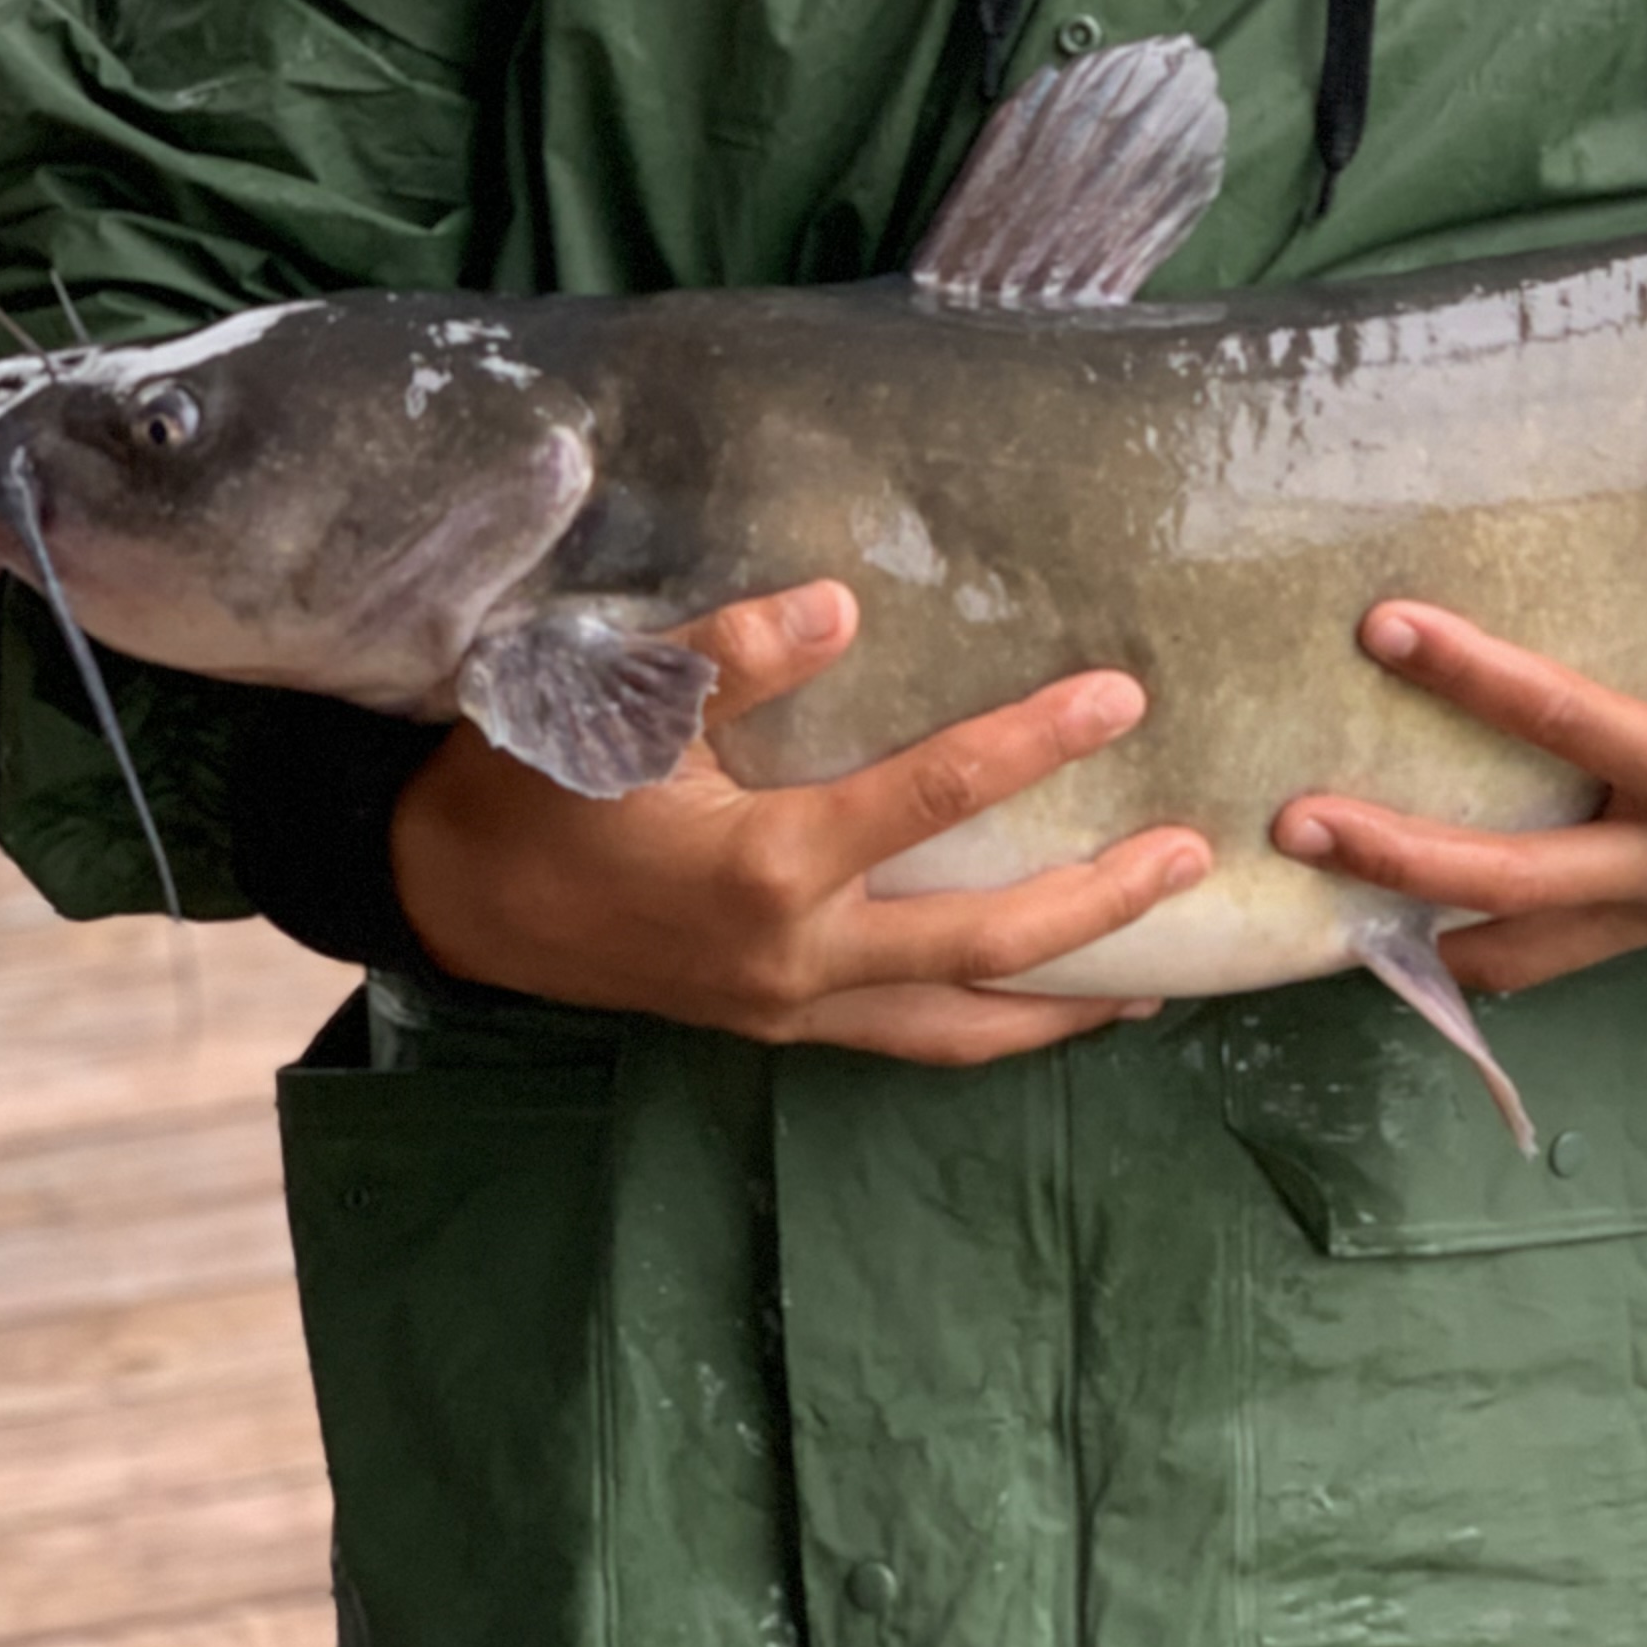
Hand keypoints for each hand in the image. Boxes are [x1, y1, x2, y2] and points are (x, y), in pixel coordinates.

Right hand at [393, 577, 1206, 1059]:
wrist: (455, 900)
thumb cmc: (534, 784)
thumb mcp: (614, 700)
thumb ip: (728, 653)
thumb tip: (838, 606)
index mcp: (769, 866)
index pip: (936, 796)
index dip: (1033, 743)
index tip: (1117, 696)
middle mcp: (800, 956)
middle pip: (990, 940)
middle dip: (1100, 899)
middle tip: (1191, 853)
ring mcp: (794, 1008)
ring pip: (963, 1022)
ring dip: (1066, 998)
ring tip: (1159, 975)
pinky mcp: (781, 1029)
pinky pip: (914, 1041)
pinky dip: (991, 1029)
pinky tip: (1045, 1007)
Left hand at [1273, 429, 1646, 990]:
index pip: (1571, 723)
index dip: (1473, 674)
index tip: (1382, 627)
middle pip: (1511, 884)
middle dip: (1396, 859)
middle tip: (1290, 824)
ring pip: (1528, 950)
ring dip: (1424, 935)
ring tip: (1314, 914)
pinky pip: (1566, 955)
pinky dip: (1491, 954)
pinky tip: (1420, 934)